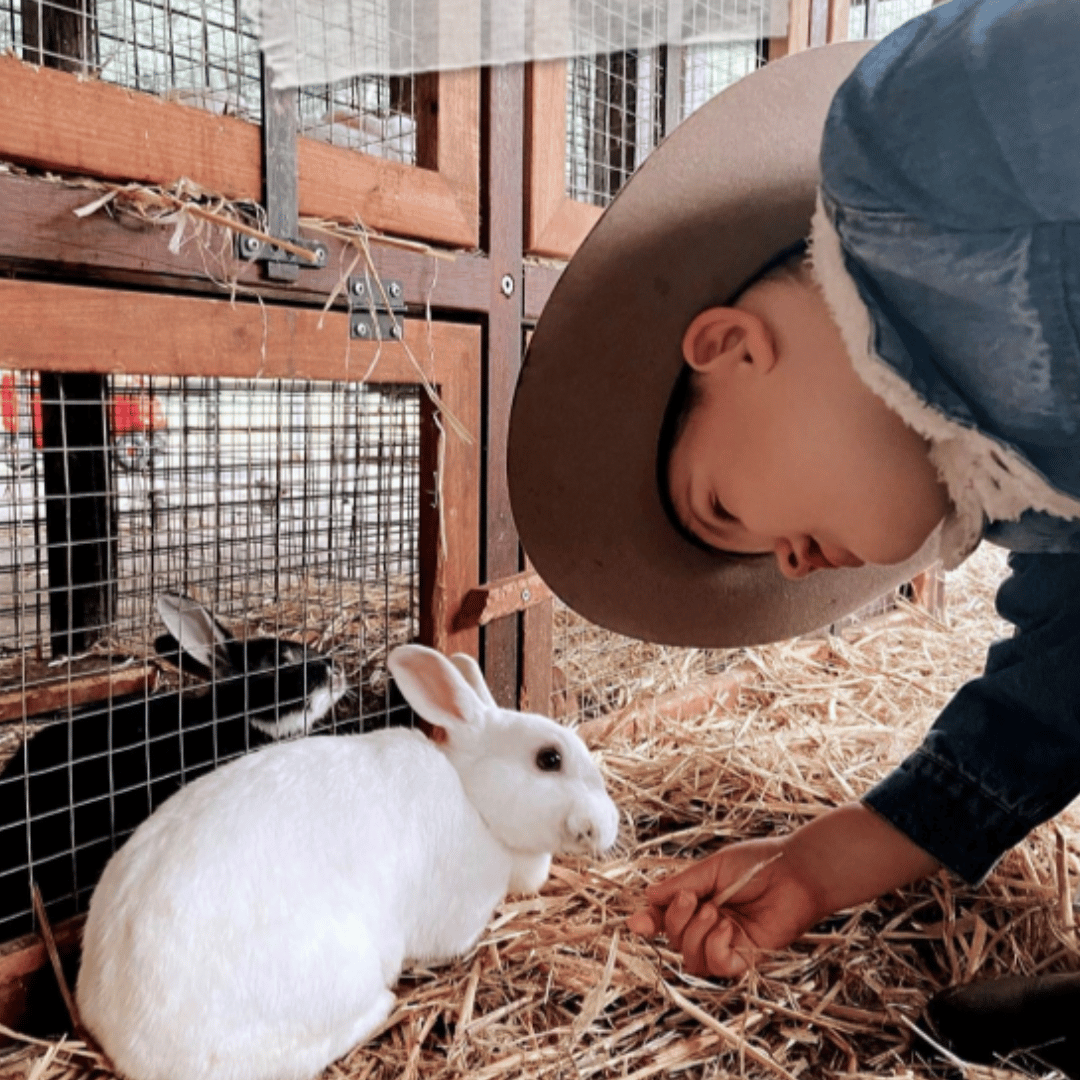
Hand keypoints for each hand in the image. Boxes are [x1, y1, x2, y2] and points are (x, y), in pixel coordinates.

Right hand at [627, 837, 820, 976]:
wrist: (794, 871)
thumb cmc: (756, 863)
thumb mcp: (711, 869)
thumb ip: (680, 885)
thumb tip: (647, 897)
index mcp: (699, 901)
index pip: (666, 919)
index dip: (649, 923)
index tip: (636, 923)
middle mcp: (710, 926)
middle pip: (675, 941)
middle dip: (676, 922)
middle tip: (692, 899)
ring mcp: (727, 943)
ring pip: (692, 959)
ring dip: (695, 935)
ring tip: (714, 911)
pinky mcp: (747, 957)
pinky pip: (717, 966)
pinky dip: (714, 948)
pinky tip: (727, 928)